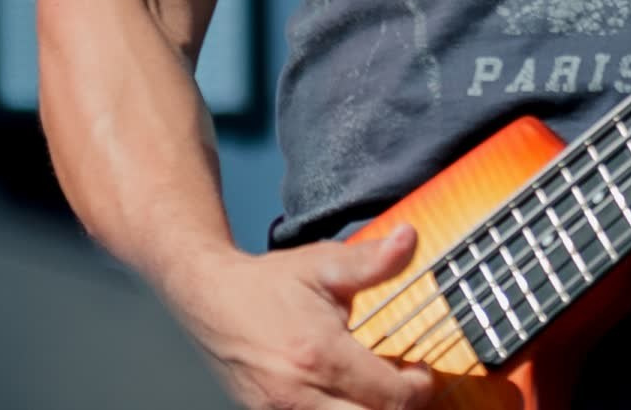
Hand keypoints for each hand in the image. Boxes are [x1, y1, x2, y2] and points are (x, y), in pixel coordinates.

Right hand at [172, 226, 437, 409]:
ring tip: (374, 393)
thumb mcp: (323, 264)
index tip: (420, 371)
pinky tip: (345, 397)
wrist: (209, 298)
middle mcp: (298, 394)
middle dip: (397, 408)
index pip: (392, 396)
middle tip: (403, 386)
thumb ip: (371, 259)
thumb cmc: (269, 283)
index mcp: (320, 354)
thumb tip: (410, 237)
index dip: (419, 387)